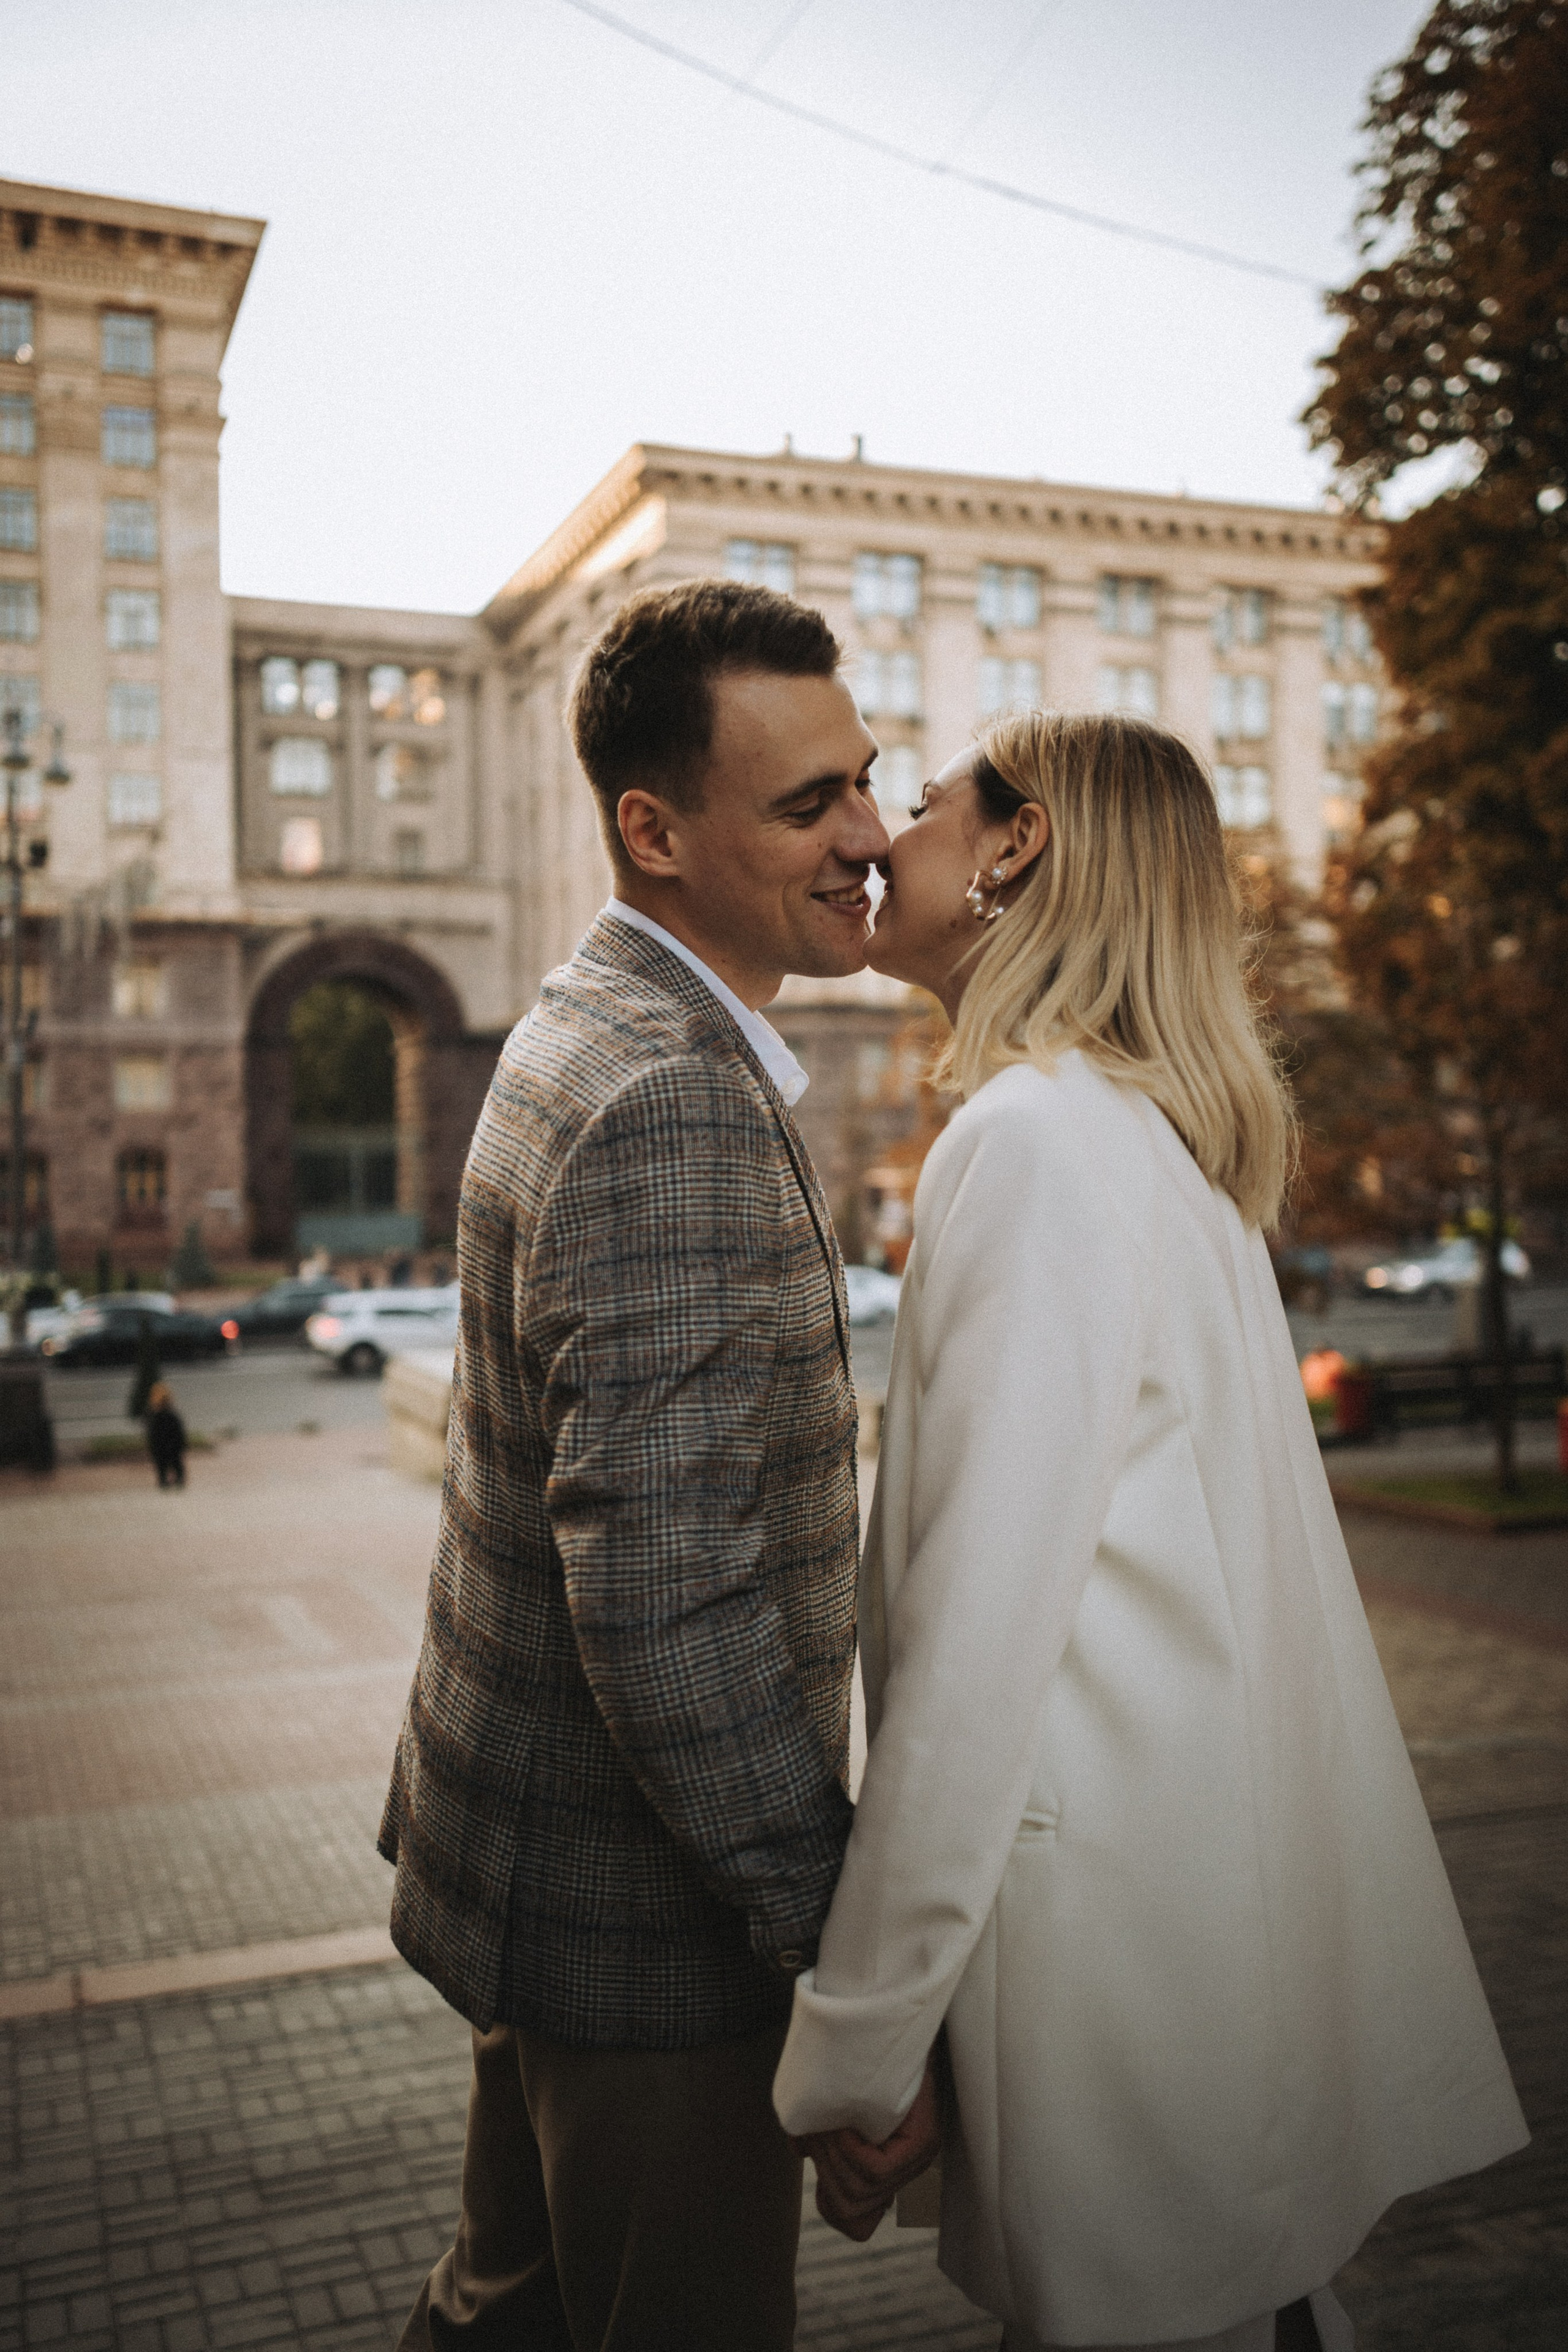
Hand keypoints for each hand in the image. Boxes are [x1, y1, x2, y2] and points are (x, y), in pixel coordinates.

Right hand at [789, 2057, 941, 2241]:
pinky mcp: (923, 2141)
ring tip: (828, 2119)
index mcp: (889, 2168)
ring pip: (860, 2191)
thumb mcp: (832, 2105)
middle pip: (850, 2208)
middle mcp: (908, 2169)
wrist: (887, 2019)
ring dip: (830, 2155)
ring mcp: (919, 2156)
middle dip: (822, 2170)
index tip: (817, 2164)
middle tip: (815, 2130)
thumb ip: (821, 2135)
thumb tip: (800, 2153)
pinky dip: (849, 2149)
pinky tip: (844, 2124)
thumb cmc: (858, 2058)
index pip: (858, 2225)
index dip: (827, 2206)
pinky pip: (875, 2171)